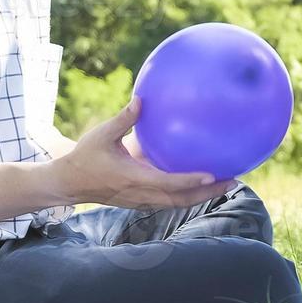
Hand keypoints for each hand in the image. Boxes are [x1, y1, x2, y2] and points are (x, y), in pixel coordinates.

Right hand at [50, 97, 235, 209]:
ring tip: (224, 184)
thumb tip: (141, 98)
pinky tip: (199, 182)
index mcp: (134, 178)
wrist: (68, 183)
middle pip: (181, 200)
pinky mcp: (139, 202)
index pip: (169, 183)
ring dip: (201, 196)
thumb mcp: (101, 134)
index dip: (192, 180)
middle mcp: (141, 194)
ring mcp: (141, 201)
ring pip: (177, 204)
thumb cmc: (84, 157)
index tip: (212, 174)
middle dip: (208, 193)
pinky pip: (168, 201)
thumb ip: (123, 118)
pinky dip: (186, 194)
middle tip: (233, 181)